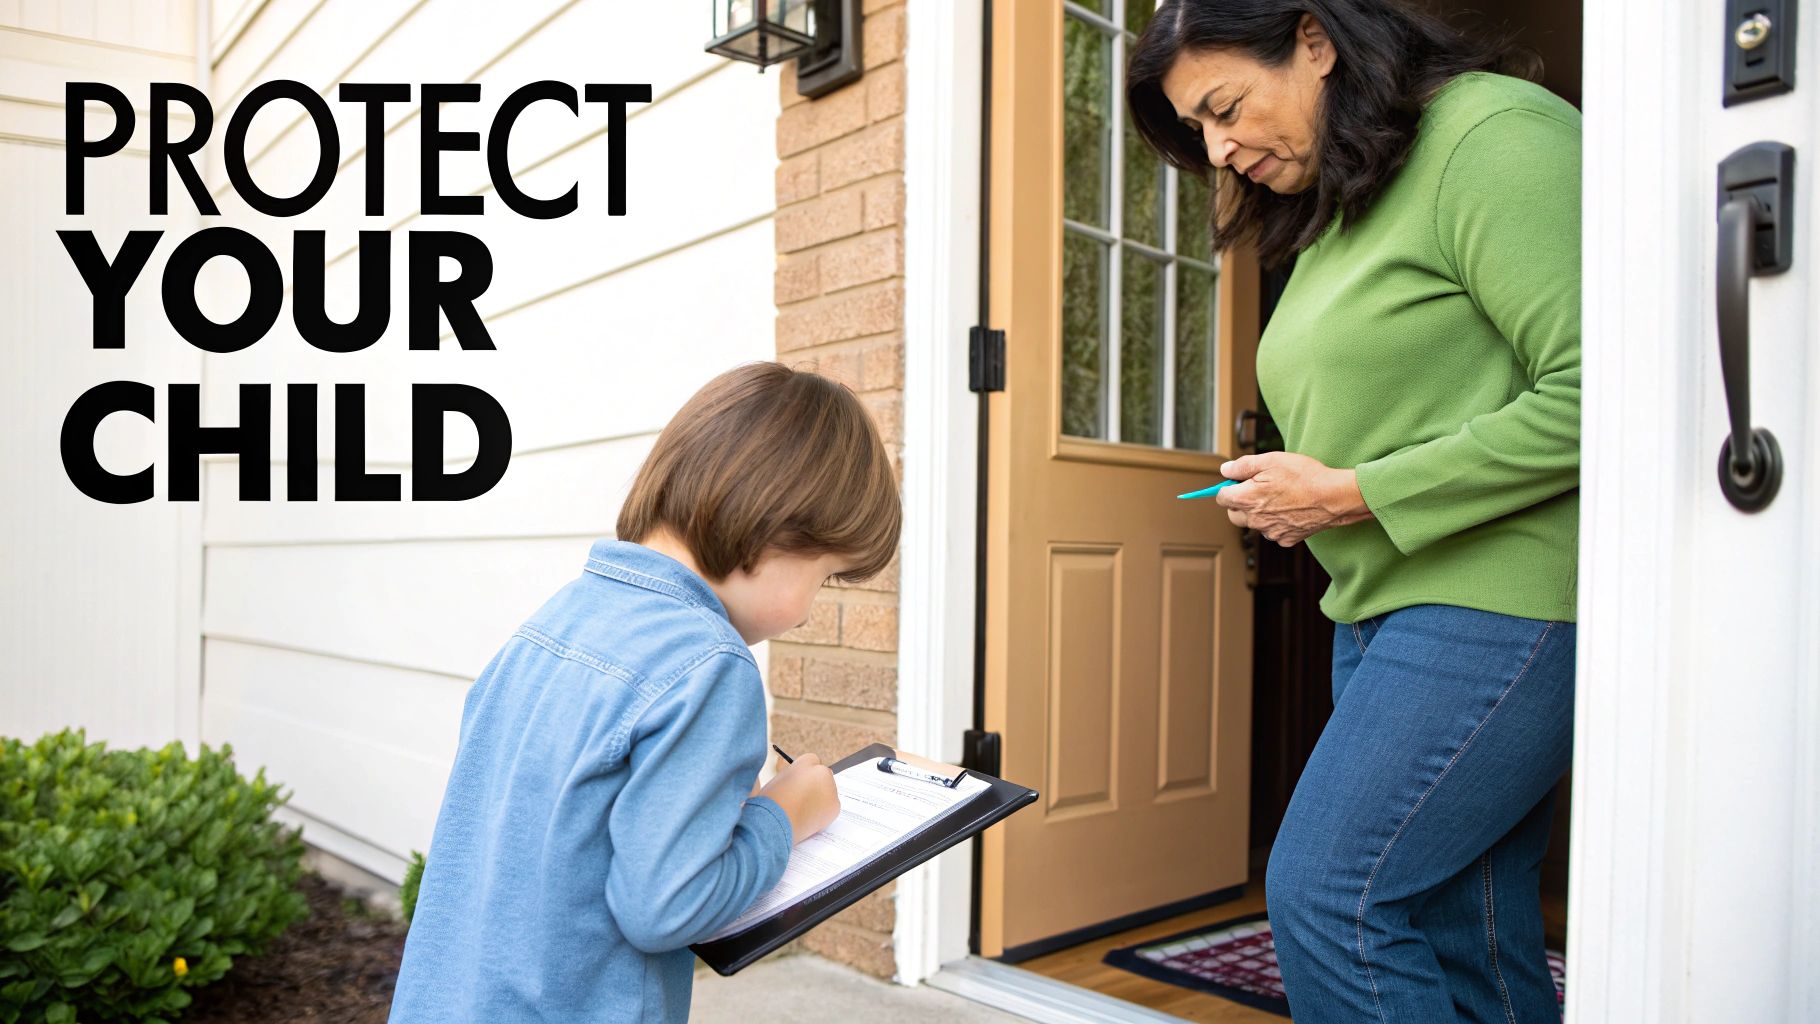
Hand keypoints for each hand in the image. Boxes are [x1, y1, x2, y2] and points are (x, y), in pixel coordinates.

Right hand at [756, 753, 839, 843]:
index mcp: (805, 761)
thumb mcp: (778, 780)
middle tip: (802, 800)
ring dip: (820, 799)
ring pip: (828, 792)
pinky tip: (809, 818)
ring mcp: (830, 788)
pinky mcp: (835, 805)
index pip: (812, 761)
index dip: (805, 774)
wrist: (776, 820)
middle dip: (816, 785)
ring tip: (802, 811)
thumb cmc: (771, 802)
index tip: (802, 784)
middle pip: (823, 775)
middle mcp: (821, 770)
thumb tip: (798, 780)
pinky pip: (831, 807)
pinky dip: (823, 813)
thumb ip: (792, 775)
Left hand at [1214, 452, 1372, 546]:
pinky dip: (1277, 523)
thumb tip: (1225, 470)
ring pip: (1254, 524)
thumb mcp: (1270, 460)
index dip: (1228, 487)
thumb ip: (1243, 466)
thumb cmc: (1304, 476)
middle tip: (1257, 489)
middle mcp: (1255, 520)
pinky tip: (1290, 509)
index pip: (1221, 498)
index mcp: (1247, 499)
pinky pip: (1273, 531)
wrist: (1333, 497)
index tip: (1237, 481)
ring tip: (1279, 498)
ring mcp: (1270, 531)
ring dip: (1259, 513)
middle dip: (1240, 502)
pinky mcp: (1286, 539)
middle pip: (1234, 514)